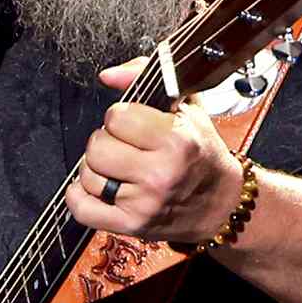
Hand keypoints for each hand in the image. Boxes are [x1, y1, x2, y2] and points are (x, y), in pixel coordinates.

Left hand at [63, 57, 244, 243]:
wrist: (221, 203)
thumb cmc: (202, 153)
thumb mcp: (187, 108)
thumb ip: (145, 78)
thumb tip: (108, 76)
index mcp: (176, 140)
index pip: (116, 117)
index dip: (121, 117)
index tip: (134, 125)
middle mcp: (160, 174)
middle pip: (97, 147)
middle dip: (106, 142)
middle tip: (124, 147)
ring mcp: (144, 203)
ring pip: (88, 176)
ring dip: (97, 169)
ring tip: (118, 169)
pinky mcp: (131, 226)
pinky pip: (82, 208)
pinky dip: (80, 197)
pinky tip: (99, 188)